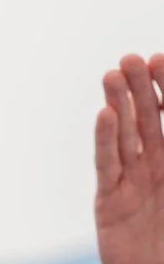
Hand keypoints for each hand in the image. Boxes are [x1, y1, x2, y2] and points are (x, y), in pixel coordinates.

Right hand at [95, 55, 163, 263]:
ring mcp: (131, 185)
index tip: (161, 57)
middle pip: (148, 120)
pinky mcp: (110, 205)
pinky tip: (105, 115)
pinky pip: (108, 166)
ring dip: (120, 105)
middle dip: (141, 87)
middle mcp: (155, 170)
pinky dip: (106, 140)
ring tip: (113, 74)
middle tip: (132, 57)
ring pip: (125, 137)